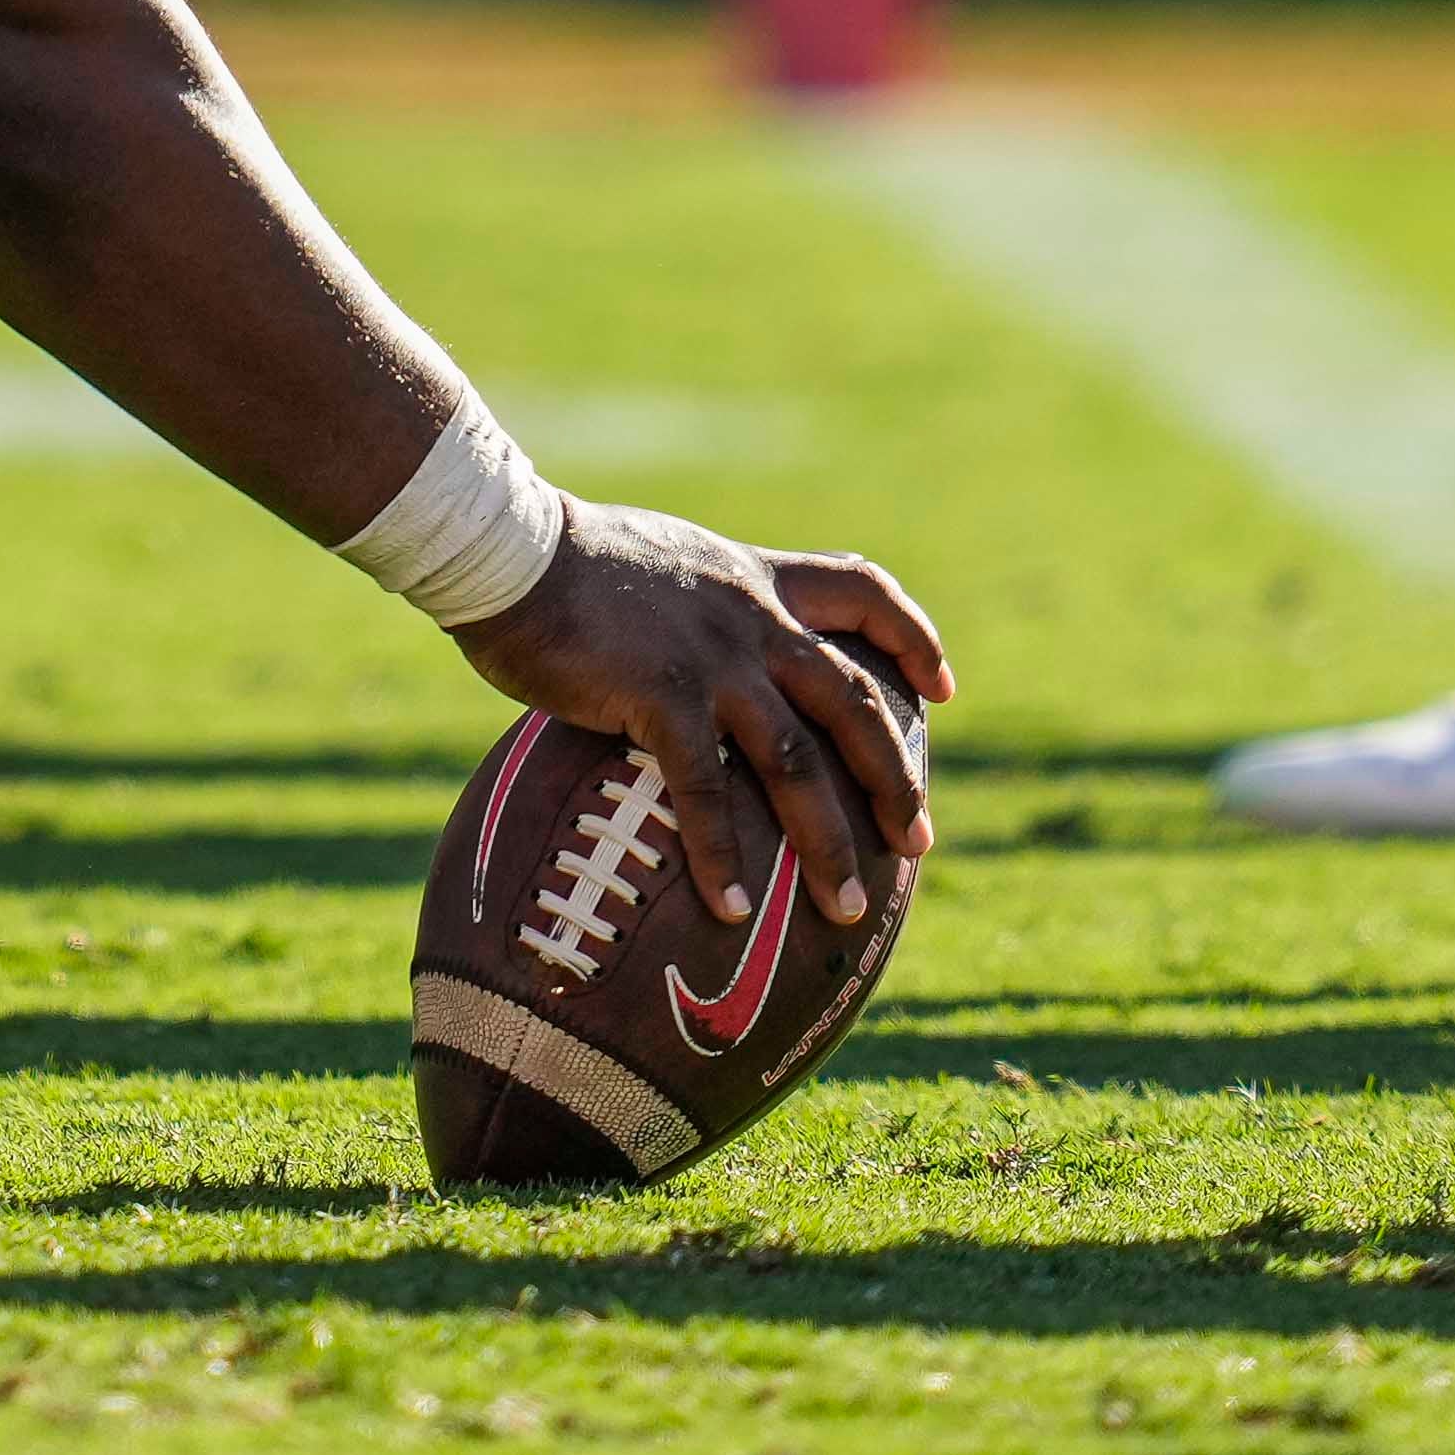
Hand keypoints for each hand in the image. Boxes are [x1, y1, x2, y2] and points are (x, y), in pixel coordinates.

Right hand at [459, 502, 950, 941]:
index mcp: (754, 579)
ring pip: (798, 757)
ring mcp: (713, 658)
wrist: (510, 546)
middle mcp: (751, 616)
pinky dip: (722, 852)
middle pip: (854, 701)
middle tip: (919, 842)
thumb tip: (700, 636)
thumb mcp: (666, 558)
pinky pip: (706, 788)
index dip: (913, 638)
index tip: (943, 686)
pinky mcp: (661, 694)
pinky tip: (733, 908)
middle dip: (894, 779)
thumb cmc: (566, 559)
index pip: (862, 591)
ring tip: (845, 906)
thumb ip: (703, 596)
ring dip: (826, 841)